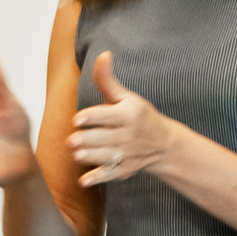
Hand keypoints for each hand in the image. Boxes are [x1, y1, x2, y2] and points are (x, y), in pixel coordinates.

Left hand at [68, 51, 173, 185]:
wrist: (164, 144)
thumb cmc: (138, 116)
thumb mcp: (127, 97)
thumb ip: (107, 80)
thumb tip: (102, 54)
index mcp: (127, 114)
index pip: (105, 115)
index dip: (89, 118)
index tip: (77, 120)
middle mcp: (128, 135)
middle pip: (102, 138)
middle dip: (85, 140)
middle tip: (72, 141)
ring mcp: (127, 153)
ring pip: (104, 156)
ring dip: (89, 157)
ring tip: (76, 154)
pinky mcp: (124, 169)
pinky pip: (109, 175)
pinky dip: (97, 178)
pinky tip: (83, 180)